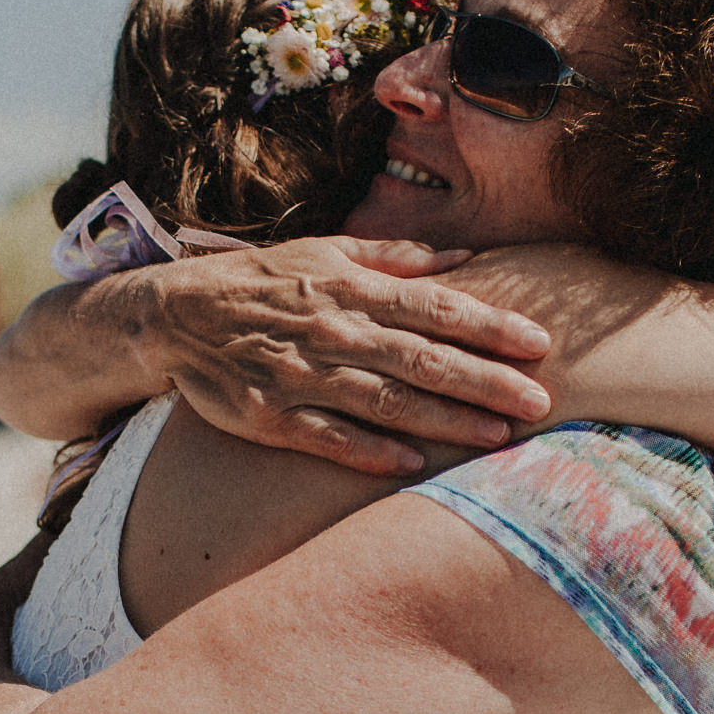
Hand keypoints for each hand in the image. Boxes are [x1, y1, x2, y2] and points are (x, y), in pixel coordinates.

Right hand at [133, 237, 553, 474]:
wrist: (173, 316)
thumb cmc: (262, 281)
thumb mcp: (324, 250)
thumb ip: (395, 257)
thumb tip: (463, 258)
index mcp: (351, 287)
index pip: (435, 307)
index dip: (490, 325)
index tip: (540, 342)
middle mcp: (332, 329)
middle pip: (422, 358)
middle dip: (485, 381)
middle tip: (539, 402)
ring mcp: (300, 375)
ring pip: (384, 400)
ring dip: (444, 420)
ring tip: (499, 436)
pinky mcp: (269, 416)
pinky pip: (327, 437)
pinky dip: (369, 450)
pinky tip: (413, 462)